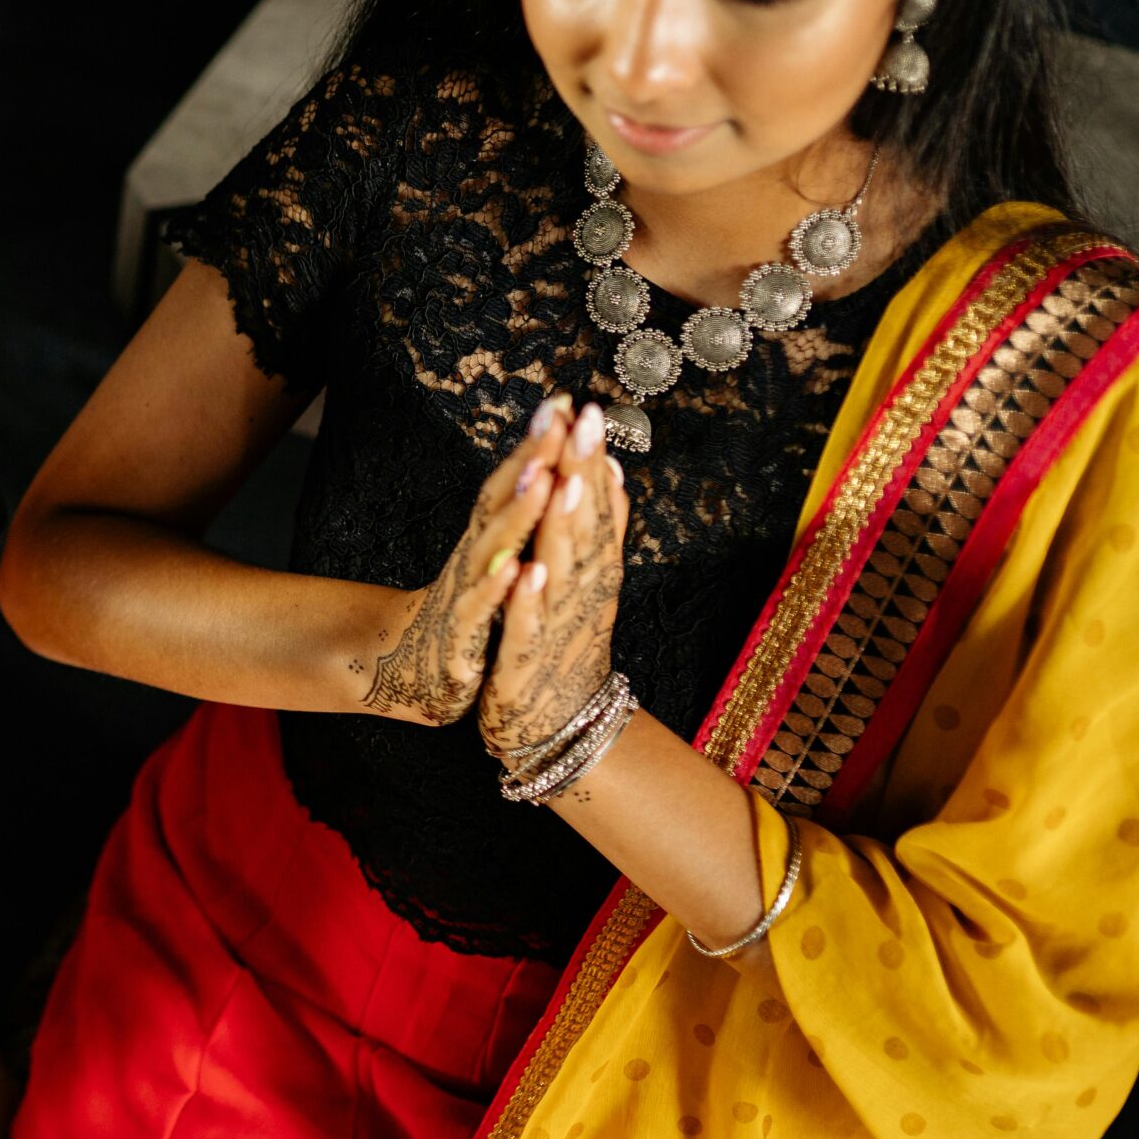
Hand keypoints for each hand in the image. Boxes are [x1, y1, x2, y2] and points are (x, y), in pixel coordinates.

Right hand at [359, 395, 568, 725]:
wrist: (405, 671)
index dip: (536, 443)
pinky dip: (496, 589)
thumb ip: (514, 516)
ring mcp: (463, 593)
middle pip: (501, 502)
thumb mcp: (490, 561)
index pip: (512, 482)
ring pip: (491, 549)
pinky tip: (515, 569)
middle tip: (555, 421)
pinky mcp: (460, 638)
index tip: (563, 401)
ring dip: (516, 513)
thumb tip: (547, 464)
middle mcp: (472, 557)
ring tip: (543, 479)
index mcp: (486, 541)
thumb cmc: (459, 613)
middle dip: (529, 460)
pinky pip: (479, 610)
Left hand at [480, 400, 630, 755]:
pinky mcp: (528, 663)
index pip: (596, 508)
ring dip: (567, 525)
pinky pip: (529, 627)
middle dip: (586, 473)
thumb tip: (611, 469)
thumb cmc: (565, 648)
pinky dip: (530, 599)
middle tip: (588, 420)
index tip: (590, 408)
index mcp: (591, 574)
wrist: (558, 730)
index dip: (593, 460)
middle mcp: (583, 596)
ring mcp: (558, 629)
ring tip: (568, 478)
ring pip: (564, 571)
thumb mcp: (586, 584)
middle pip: (587, 528)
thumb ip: (599, 529)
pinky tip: (531, 569)